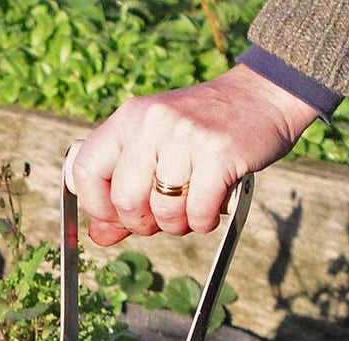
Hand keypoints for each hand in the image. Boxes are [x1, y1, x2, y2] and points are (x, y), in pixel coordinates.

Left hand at [70, 64, 318, 245]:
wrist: (263, 96)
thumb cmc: (201, 134)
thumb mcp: (154, 151)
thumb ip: (124, 193)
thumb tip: (98, 236)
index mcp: (128, 119)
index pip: (85, 172)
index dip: (98, 207)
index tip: (117, 216)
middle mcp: (152, 122)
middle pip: (125, 201)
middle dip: (141, 224)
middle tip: (161, 219)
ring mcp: (185, 136)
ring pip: (163, 211)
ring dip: (177, 226)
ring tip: (190, 212)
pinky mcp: (219, 153)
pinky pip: (198, 213)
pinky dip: (203, 223)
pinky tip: (210, 211)